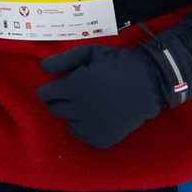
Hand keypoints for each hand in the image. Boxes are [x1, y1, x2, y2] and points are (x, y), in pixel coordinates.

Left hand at [36, 44, 167, 149]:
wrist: (150, 83)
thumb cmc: (119, 64)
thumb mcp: (91, 53)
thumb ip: (64, 60)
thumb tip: (42, 68)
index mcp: (74, 87)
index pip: (45, 94)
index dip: (48, 89)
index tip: (58, 86)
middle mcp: (79, 110)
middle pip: (53, 109)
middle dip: (59, 100)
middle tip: (75, 93)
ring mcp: (91, 127)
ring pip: (68, 122)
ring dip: (73, 113)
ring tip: (91, 103)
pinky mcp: (102, 139)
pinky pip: (83, 134)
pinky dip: (86, 126)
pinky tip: (98, 115)